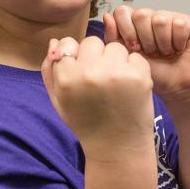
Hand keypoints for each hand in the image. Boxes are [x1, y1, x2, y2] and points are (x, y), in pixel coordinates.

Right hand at [40, 34, 154, 158]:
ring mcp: (116, 73)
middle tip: (101, 80)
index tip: (82, 72)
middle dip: (97, 56)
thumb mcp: (58, 100)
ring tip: (116, 84)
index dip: (76, 56)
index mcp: (66, 78)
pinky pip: (135, 57)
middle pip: (92, 41)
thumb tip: (55, 42)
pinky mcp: (139, 75)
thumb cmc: (85, 122)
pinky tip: (130, 87)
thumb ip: (50, 71)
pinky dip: (135, 68)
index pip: (68, 44)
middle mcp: (89, 72)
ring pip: (115, 47)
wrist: (117, 147)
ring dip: (117, 61)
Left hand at [103, 5, 189, 103]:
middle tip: (152, 52)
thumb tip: (107, 16)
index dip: (127, 31)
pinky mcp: (187, 22)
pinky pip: (179, 24)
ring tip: (165, 52)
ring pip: (160, 20)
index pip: (122, 11)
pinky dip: (178, 42)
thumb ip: (114, 38)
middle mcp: (149, 16)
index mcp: (132, 22)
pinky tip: (178, 49)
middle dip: (145, 40)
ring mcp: (168, 17)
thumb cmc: (152, 72)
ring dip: (162, 43)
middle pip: (140, 14)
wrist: (176, 86)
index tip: (134, 48)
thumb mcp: (127, 58)